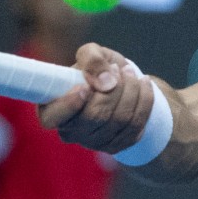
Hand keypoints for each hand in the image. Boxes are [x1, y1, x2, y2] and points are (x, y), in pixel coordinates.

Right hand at [37, 42, 153, 153]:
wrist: (121, 82)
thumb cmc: (98, 68)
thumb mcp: (91, 53)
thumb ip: (92, 59)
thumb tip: (106, 83)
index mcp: (52, 109)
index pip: (52, 117)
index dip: (68, 104)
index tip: (84, 87)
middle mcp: (70, 131)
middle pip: (96, 116)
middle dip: (114, 88)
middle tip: (119, 68)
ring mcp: (94, 142)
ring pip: (120, 119)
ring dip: (132, 90)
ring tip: (130, 72)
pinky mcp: (117, 145)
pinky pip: (137, 125)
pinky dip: (145, 100)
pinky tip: (143, 84)